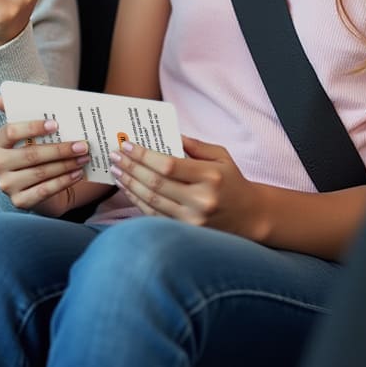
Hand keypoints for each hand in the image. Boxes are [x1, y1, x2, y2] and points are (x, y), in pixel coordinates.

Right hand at [0, 95, 91, 212]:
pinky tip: (78, 173)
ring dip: (66, 165)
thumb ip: (21, 112)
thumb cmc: (35, 148)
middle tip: (83, 145)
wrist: (36, 182)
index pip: (11, 131)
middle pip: (31, 154)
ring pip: (40, 173)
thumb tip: (0, 96)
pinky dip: (64, 181)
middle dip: (60, 149)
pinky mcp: (19, 201)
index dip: (33, 127)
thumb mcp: (30, 131)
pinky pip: (45, 190)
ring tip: (84, 157)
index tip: (56, 124)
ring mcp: (6, 185)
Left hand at [110, 134, 263, 237]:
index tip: (127, 145)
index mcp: (210, 176)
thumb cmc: (232, 181)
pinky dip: (137, 201)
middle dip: (131, 167)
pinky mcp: (187, 232)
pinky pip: (155, 215)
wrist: (250, 217)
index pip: (168, 165)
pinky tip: (128, 188)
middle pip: (156, 183)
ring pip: (151, 201)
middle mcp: (201, 200)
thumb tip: (167, 134)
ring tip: (116, 170)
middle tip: (114, 155)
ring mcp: (193, 220)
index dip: (144, 155)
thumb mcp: (220, 156)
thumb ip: (194, 145)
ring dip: (129, 184)